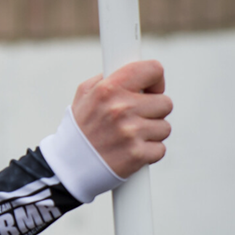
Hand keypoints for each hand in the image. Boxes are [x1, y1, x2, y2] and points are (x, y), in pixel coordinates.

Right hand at [71, 60, 172, 178]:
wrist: (69, 164)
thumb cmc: (80, 128)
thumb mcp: (84, 95)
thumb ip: (108, 79)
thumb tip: (133, 72)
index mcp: (108, 89)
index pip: (152, 69)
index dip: (155, 79)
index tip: (150, 89)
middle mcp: (121, 108)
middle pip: (165, 102)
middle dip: (153, 110)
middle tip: (136, 117)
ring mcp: (131, 132)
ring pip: (165, 127)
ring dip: (151, 132)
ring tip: (130, 136)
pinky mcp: (138, 154)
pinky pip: (160, 148)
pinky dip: (148, 151)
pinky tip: (130, 150)